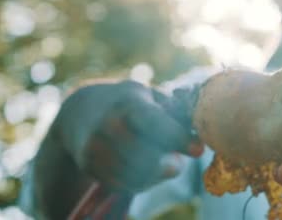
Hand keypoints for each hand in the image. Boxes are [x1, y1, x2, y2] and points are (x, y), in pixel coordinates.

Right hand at [54, 80, 203, 192]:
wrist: (83, 110)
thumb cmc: (131, 102)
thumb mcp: (154, 97)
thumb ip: (178, 117)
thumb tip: (199, 145)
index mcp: (128, 102)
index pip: (154, 123)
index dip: (178, 139)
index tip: (198, 149)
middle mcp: (107, 124)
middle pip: (145, 155)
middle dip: (168, 161)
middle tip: (178, 162)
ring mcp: (96, 147)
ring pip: (136, 174)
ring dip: (156, 173)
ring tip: (164, 163)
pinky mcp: (91, 166)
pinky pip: (123, 184)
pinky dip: (142, 181)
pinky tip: (147, 169)